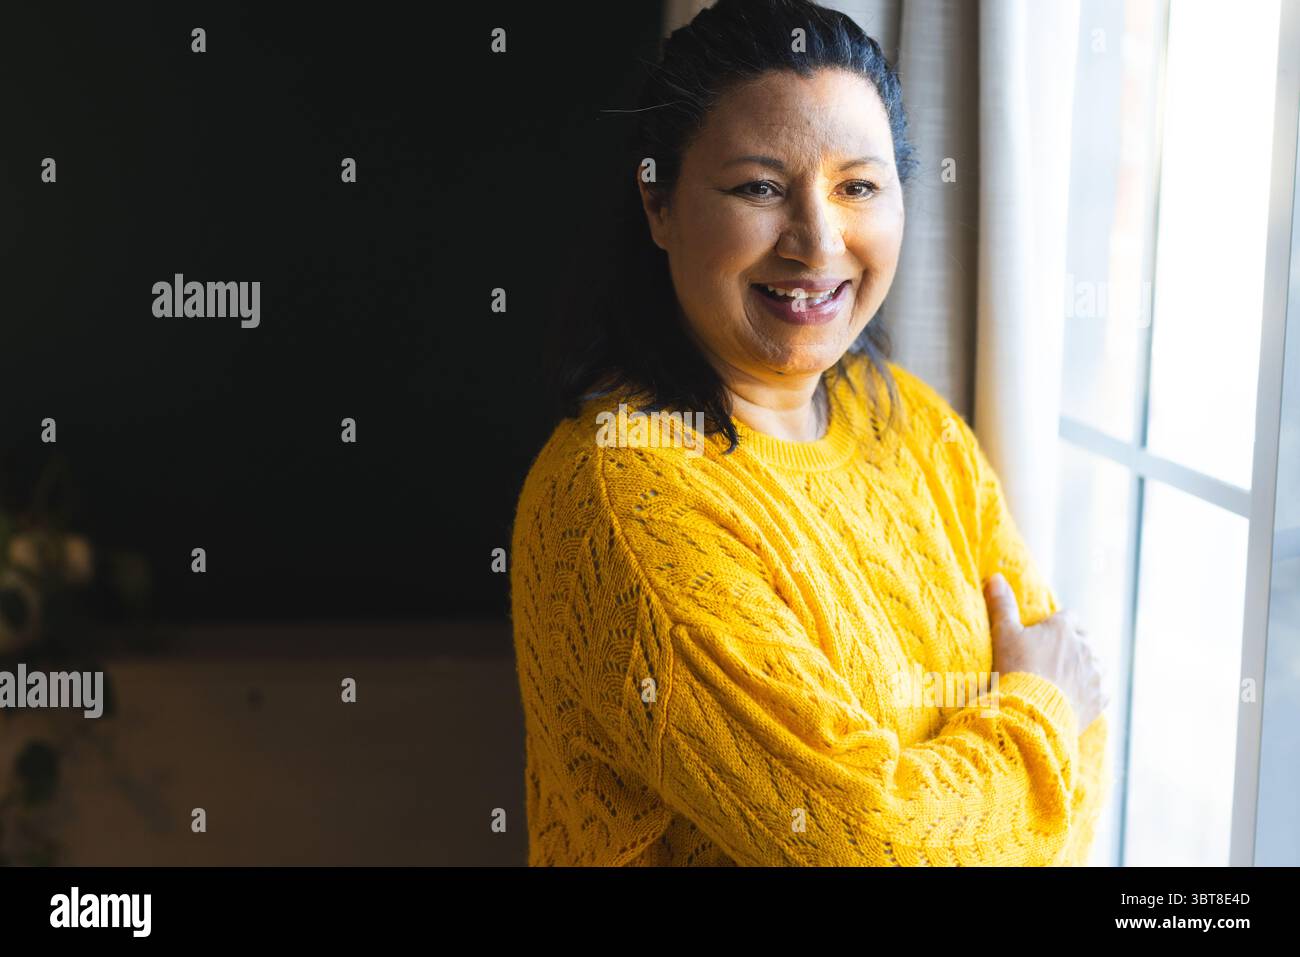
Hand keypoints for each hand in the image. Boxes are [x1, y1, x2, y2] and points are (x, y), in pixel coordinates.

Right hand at [982, 573, 1107, 729]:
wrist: (1032, 713)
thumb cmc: (1017, 669)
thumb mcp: (1004, 634)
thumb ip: (1002, 604)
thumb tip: (995, 577)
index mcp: (1064, 627)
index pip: (1069, 617)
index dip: (1057, 624)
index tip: (1045, 636)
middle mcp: (1086, 646)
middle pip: (1084, 638)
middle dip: (1073, 645)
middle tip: (1053, 658)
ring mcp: (1096, 672)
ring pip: (1096, 662)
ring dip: (1085, 666)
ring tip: (1066, 677)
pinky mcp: (1101, 697)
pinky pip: (1102, 688)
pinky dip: (1092, 689)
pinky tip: (1077, 695)